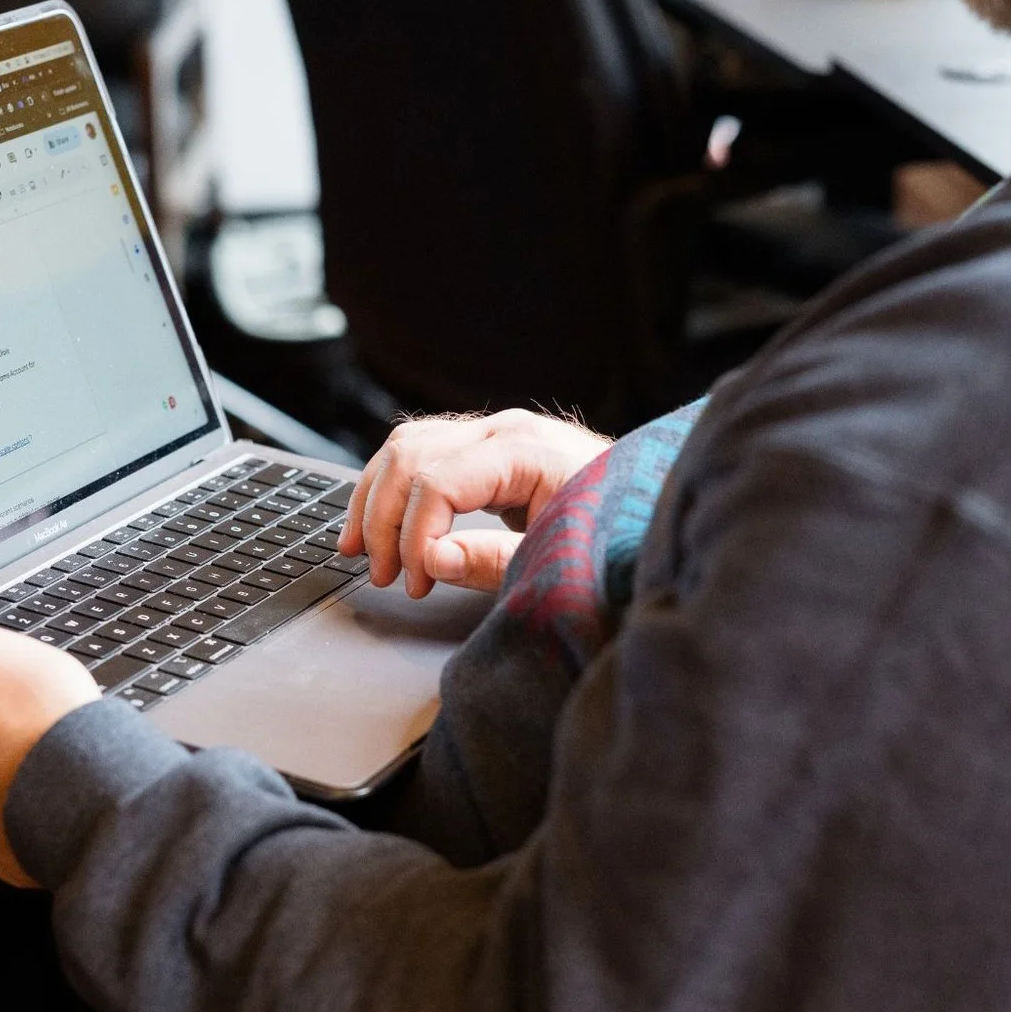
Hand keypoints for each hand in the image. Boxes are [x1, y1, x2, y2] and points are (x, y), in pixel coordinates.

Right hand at [340, 410, 610, 597]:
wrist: (649, 515)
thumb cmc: (614, 535)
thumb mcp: (556, 557)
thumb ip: (491, 560)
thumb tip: (429, 560)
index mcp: (526, 450)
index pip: (438, 482)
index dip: (413, 536)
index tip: (414, 581)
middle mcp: (506, 430)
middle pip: (411, 456)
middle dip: (384, 519)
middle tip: (381, 574)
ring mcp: (496, 434)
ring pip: (406, 447)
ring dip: (375, 498)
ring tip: (361, 550)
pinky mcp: (489, 449)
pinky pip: (422, 453)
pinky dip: (392, 487)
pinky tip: (378, 521)